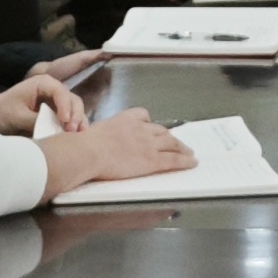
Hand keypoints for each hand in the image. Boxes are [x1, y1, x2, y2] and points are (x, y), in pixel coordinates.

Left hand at [0, 69, 88, 136]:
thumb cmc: (0, 113)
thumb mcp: (18, 117)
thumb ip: (37, 121)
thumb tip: (54, 130)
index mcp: (43, 83)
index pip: (61, 93)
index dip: (66, 107)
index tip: (64, 122)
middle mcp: (52, 90)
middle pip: (72, 100)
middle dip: (75, 115)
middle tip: (72, 131)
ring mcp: (55, 102)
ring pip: (74, 110)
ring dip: (78, 122)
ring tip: (78, 136)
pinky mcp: (55, 113)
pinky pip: (69, 119)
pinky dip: (73, 127)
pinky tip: (76, 138)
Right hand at [50, 109, 193, 197]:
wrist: (89, 152)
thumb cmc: (85, 145)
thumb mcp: (95, 132)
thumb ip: (102, 135)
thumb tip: (94, 143)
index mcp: (126, 119)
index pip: (144, 115)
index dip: (149, 123)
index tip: (153, 127)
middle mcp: (141, 129)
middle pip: (161, 131)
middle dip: (170, 137)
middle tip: (177, 143)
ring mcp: (148, 144)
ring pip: (172, 143)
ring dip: (182, 148)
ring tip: (188, 152)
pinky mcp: (152, 160)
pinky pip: (174, 160)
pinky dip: (185, 161)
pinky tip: (192, 162)